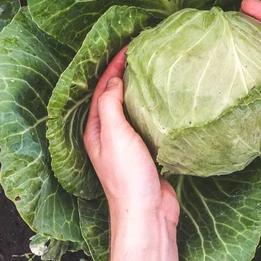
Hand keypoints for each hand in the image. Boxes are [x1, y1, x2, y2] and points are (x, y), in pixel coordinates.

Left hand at [84, 47, 178, 219]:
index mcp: (96, 130)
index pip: (102, 90)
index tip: (128, 47)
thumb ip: (110, 106)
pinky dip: (153, 109)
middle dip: (125, 75)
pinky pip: (148, 124)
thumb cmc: (127, 176)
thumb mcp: (114, 135)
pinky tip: (164, 102)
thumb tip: (114, 80)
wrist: (148, 212)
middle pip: (115, 97)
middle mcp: (110, 136)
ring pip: (132, 110)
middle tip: (140, 54)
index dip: (113, 66)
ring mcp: (129, 145)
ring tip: (153, 72)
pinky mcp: (147, 153)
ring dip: (140, 91)